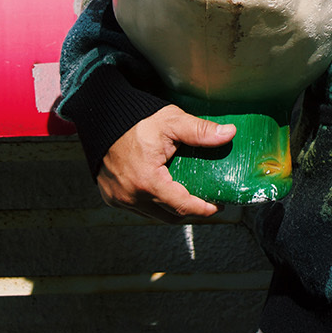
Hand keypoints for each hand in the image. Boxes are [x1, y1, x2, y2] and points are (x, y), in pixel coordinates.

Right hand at [97, 105, 236, 222]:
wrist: (102, 117)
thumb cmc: (137, 119)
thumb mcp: (172, 122)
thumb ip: (200, 131)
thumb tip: (230, 134)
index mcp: (148, 182)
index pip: (182, 206)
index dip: (203, 209)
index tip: (218, 206)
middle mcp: (131, 197)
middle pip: (169, 215)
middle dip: (189, 210)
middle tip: (206, 199)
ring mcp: (119, 199)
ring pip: (153, 214)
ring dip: (170, 208)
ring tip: (187, 193)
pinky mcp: (111, 196)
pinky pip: (138, 208)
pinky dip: (153, 203)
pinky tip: (164, 189)